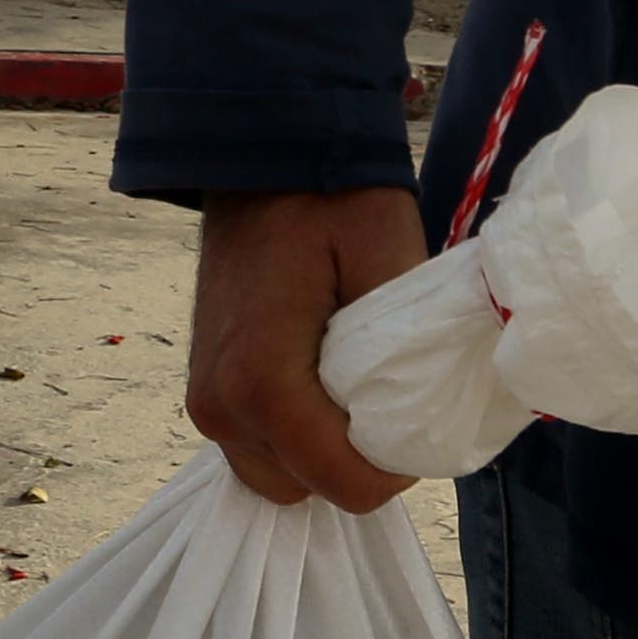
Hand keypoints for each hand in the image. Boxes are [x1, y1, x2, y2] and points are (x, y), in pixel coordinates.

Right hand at [187, 185, 429, 511]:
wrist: (258, 150)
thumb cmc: (329, 195)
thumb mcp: (387, 254)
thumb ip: (409, 344)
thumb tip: (432, 412)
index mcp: (262, 384)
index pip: (344, 483)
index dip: (397, 467)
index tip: (419, 410)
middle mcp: (221, 408)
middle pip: (309, 487)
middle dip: (357, 459)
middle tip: (390, 395)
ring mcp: (205, 402)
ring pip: (280, 475)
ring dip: (324, 450)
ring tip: (356, 387)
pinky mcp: (205, 389)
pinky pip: (257, 448)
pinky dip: (296, 436)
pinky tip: (323, 385)